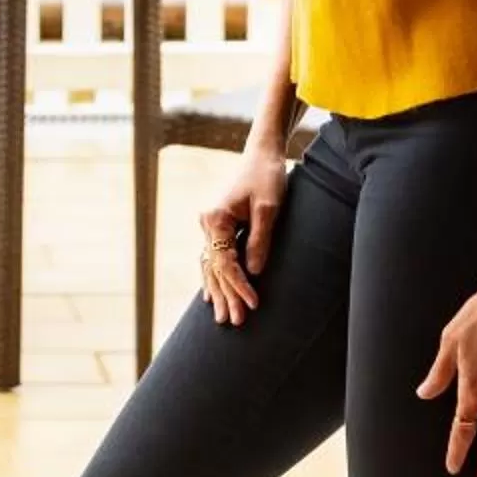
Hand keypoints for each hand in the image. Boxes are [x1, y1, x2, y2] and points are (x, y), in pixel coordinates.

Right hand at [197, 131, 291, 327]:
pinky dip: (213, 277)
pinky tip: (210, 295)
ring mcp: (210, 225)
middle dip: (226, 296)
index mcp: (215, 219)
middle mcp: (207, 223)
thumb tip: (253, 272)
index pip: (225, 262)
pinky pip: (213, 257)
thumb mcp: (269, 209)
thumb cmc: (267, 178)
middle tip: (236, 322)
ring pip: (210, 265)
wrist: (262, 154)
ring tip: (222, 318)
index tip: (254, 304)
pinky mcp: (219, 226)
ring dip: (218, 291)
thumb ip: (260, 241)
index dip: (238, 286)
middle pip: (214, 268)